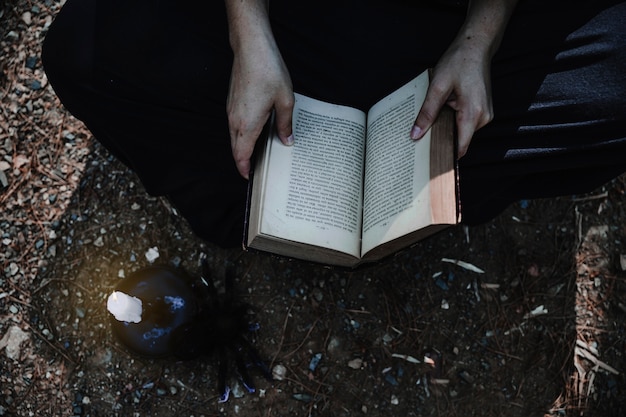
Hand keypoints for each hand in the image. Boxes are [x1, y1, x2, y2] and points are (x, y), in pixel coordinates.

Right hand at [225, 0, 293, 178]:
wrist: (251, 47)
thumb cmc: (268, 71)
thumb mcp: (285, 100)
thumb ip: (285, 124)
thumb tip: (287, 141)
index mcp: (248, 124)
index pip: (241, 155)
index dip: (244, 169)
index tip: (250, 178)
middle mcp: (235, 119)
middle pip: (235, 149)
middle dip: (244, 161)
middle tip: (256, 170)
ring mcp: (231, 110)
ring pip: (234, 137)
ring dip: (242, 147)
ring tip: (257, 154)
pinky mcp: (232, 101)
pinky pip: (235, 125)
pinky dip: (242, 134)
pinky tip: (255, 132)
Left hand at [410, 36, 493, 157]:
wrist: (477, 45)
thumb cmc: (459, 61)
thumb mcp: (438, 87)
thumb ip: (427, 113)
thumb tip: (416, 135)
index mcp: (473, 114)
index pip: (460, 147)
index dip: (445, 157)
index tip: (429, 164)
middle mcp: (483, 118)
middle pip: (460, 140)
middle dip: (442, 142)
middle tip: (420, 143)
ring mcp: (485, 114)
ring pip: (462, 132)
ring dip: (447, 129)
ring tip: (429, 126)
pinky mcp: (482, 110)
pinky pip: (465, 123)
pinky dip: (453, 122)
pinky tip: (441, 115)